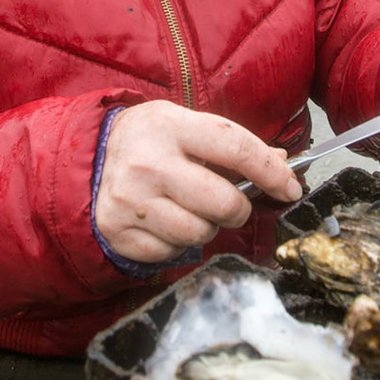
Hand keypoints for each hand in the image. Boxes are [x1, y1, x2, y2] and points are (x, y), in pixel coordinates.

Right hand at [95, 102, 302, 264]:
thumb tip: (283, 163)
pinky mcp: (118, 230)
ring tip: (190, 209)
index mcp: (170, 126)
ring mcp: (130, 199)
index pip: (236, 148)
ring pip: (200, 233)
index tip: (289, 187)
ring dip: (206, 227)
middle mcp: (147, 162)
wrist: (89, 159)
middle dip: (238, 208)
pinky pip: (172, 252)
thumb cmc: (150, 142)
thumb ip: (233, 145)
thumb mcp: (186, 127)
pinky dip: (177, 243)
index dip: (272, 171)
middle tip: (231, 204)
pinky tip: (165, 222)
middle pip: (223, 202)